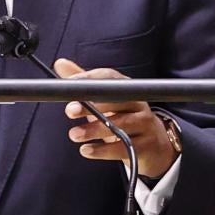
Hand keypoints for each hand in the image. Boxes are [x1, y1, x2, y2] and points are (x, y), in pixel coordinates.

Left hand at [54, 58, 177, 178]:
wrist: (154, 145)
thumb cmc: (124, 117)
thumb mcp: (105, 100)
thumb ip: (84, 83)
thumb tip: (61, 63)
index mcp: (127, 88)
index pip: (109, 77)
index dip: (89, 79)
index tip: (70, 85)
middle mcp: (138, 103)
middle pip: (115, 101)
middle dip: (91, 105)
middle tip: (70, 110)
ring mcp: (145, 124)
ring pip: (119, 125)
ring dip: (93, 130)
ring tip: (74, 134)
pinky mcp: (147, 146)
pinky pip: (124, 148)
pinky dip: (102, 151)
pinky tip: (86, 150)